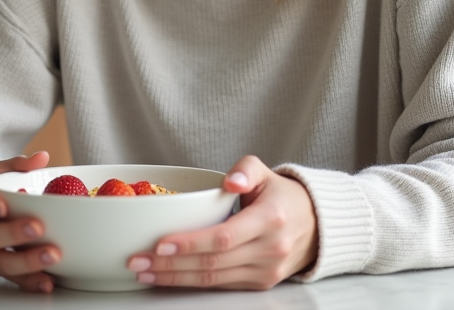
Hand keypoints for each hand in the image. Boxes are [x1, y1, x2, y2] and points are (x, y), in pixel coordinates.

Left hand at [126, 155, 317, 289]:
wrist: (316, 225)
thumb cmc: (283, 197)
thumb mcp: (267, 173)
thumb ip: (247, 169)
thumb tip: (231, 180)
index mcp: (270, 219)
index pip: (223, 237)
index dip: (190, 244)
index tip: (159, 244)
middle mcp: (269, 249)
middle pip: (213, 263)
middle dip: (170, 266)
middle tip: (137, 262)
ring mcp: (265, 271)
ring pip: (214, 280)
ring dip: (175, 278)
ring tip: (144, 272)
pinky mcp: (260, 284)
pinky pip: (222, 285)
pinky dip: (192, 283)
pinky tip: (168, 277)